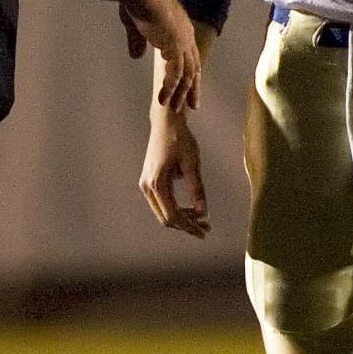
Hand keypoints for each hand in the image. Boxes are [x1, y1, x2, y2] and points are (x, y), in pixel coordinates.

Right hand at [119, 0, 200, 112]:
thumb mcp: (136, 24)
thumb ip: (138, 40)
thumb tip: (136, 56)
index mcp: (180, 26)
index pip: (190, 54)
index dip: (190, 72)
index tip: (188, 87)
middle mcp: (186, 34)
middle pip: (194, 66)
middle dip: (193, 88)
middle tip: (193, 106)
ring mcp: (182, 39)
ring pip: (187, 73)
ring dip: (180, 93)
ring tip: (174, 109)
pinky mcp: (175, 44)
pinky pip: (176, 73)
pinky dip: (170, 88)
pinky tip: (164, 100)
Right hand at [140, 110, 210, 238]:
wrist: (166, 122)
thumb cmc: (180, 139)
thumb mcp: (192, 163)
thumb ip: (196, 188)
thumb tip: (204, 212)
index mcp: (157, 183)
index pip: (173, 215)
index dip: (189, 226)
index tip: (205, 231)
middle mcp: (147, 186)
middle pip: (166, 217)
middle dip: (187, 225)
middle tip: (206, 227)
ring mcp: (146, 184)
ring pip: (163, 211)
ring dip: (182, 217)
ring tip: (202, 219)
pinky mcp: (149, 180)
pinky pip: (162, 202)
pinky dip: (176, 208)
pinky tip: (192, 208)